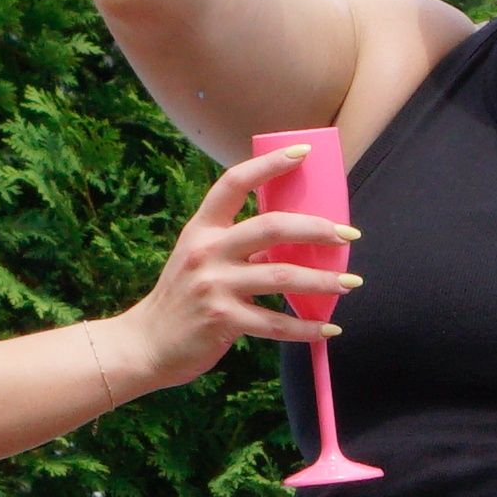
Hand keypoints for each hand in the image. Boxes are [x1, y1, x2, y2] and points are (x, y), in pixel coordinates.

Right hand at [119, 143, 356, 388]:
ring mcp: (214, 286)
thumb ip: (235, 244)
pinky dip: (306, 328)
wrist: (146, 343)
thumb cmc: (183, 298)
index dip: (270, 164)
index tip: (304, 153)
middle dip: (317, 228)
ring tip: (350, 282)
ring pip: (281, 276)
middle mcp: (208, 251)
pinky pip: (275, 322)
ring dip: (323, 281)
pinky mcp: (223, 320)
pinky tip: (327, 329)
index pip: (235, 182)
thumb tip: (292, 237)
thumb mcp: (199, 258)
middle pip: (272, 227)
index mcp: (202, 228)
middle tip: (348, 234)